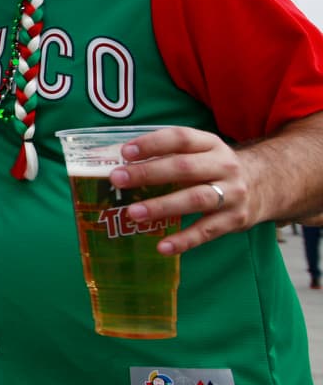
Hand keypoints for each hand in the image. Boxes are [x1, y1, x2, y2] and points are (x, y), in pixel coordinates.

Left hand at [110, 126, 250, 254]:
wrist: (267, 184)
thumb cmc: (215, 168)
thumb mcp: (201, 152)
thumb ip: (169, 155)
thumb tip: (121, 165)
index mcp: (210, 144)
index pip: (180, 138)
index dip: (152, 143)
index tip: (125, 152)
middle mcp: (224, 166)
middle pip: (184, 168)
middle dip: (148, 173)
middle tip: (118, 179)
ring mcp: (232, 193)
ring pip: (195, 199)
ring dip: (162, 206)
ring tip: (134, 213)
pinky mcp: (235, 220)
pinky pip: (207, 231)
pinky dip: (184, 240)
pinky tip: (162, 246)